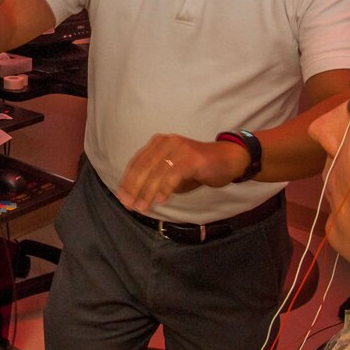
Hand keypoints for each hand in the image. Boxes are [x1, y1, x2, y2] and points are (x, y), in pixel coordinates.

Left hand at [116, 134, 249, 212]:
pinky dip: (165, 187)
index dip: (128, 181)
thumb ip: (156, 178)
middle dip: (134, 188)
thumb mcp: (173, 171)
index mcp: (158, 143)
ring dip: (148, 192)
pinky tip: (160, 200)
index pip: (138, 162)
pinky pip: (174, 174)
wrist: (228, 159)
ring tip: (142, 207)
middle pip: (145, 167)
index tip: (121, 197)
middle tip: (128, 205)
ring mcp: (180, 148)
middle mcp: (167, 142)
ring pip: (158, 171)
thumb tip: (137, 196)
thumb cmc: (198, 167)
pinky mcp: (192, 157)